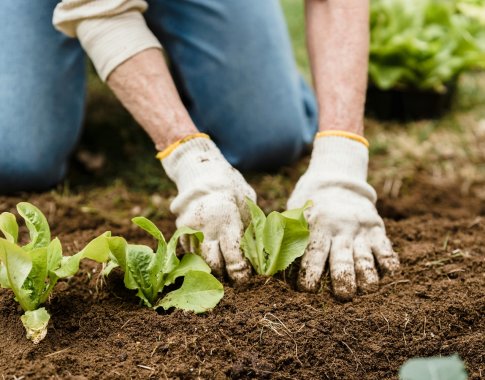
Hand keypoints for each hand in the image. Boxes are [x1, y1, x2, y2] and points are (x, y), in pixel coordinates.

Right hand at [161, 136, 254, 282]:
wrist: (201, 173)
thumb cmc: (231, 188)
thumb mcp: (247, 205)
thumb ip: (249, 229)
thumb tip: (257, 255)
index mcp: (226, 220)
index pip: (233, 257)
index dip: (240, 273)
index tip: (245, 278)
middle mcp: (205, 227)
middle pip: (213, 264)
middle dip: (224, 274)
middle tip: (233, 278)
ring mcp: (189, 229)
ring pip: (199, 260)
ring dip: (210, 267)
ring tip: (222, 268)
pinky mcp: (180, 230)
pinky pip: (190, 251)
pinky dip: (200, 256)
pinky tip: (210, 253)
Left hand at [287, 135, 398, 299]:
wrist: (337, 182)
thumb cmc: (310, 208)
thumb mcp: (295, 215)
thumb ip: (284, 238)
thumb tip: (266, 267)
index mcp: (316, 225)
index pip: (313, 252)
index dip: (309, 273)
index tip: (307, 289)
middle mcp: (339, 228)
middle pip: (341, 258)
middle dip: (342, 279)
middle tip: (343, 296)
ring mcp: (360, 229)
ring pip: (365, 257)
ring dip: (366, 276)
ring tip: (366, 290)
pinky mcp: (377, 230)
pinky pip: (386, 249)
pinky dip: (389, 263)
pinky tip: (387, 273)